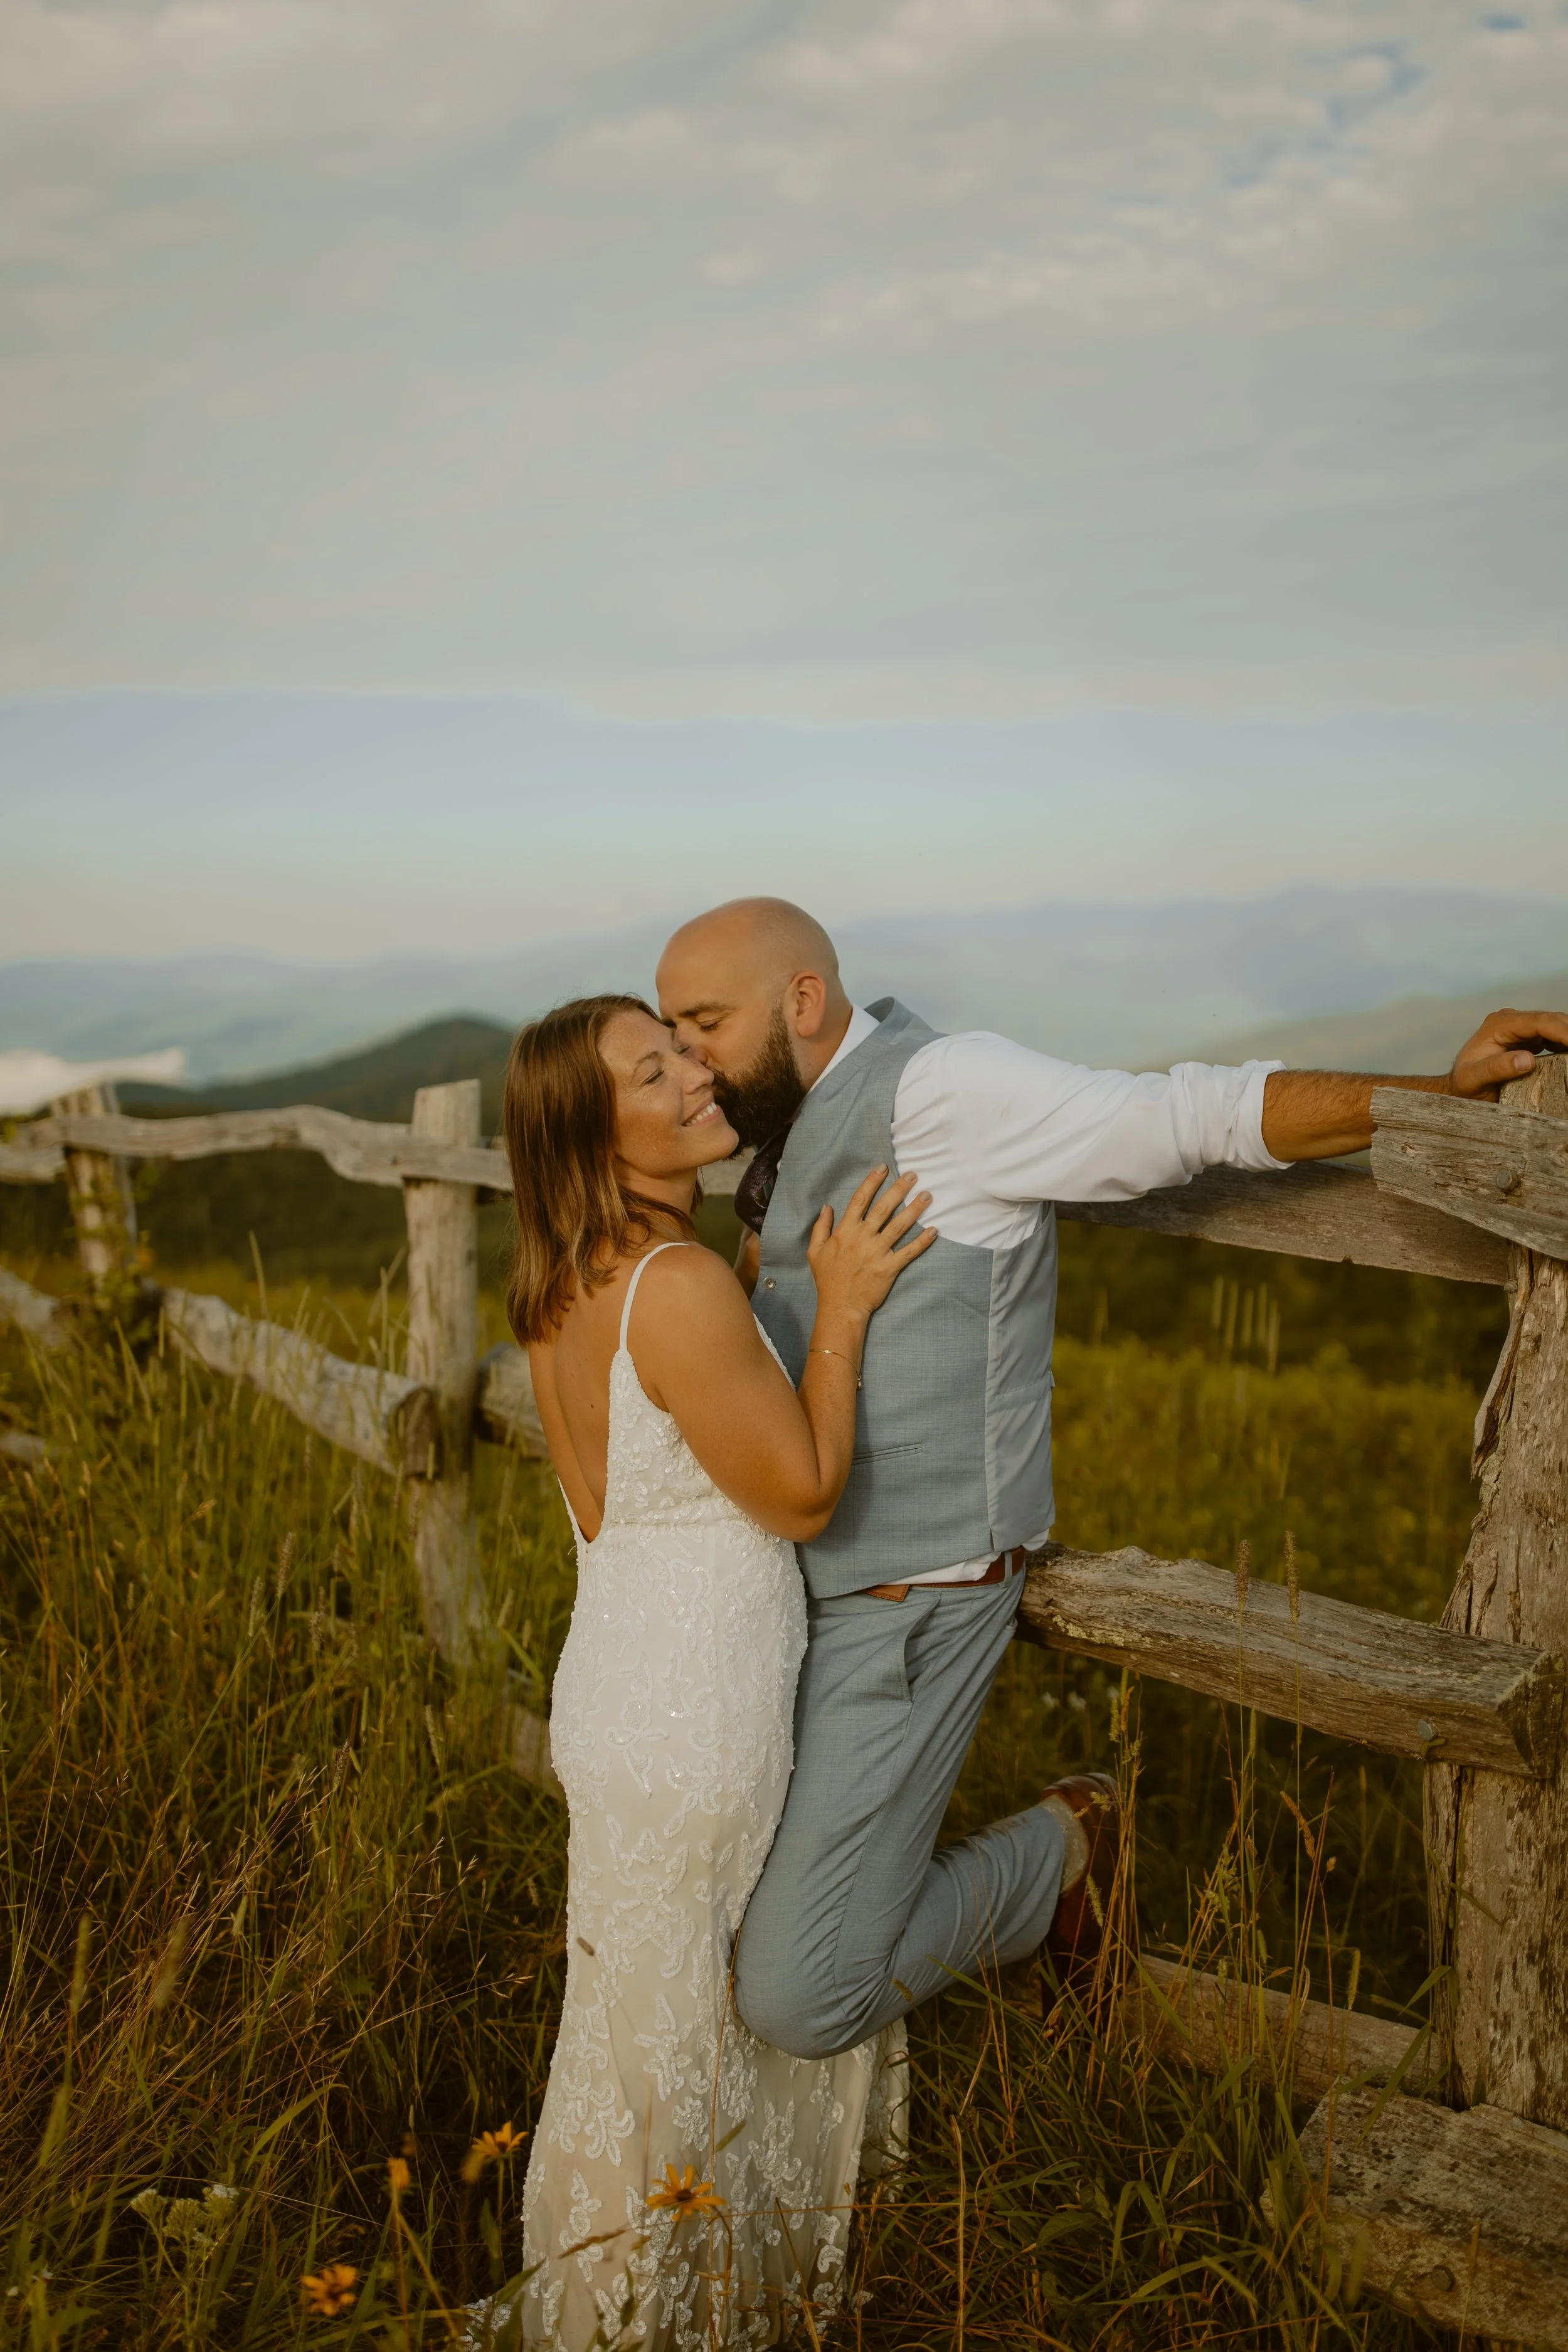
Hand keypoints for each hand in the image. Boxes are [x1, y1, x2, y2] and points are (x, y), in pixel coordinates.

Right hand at [807, 1167, 935, 1325]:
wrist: (840, 1306)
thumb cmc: (827, 1279)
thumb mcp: (815, 1251)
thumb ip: (821, 1227)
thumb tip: (827, 1207)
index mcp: (845, 1231)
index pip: (860, 1200)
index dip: (872, 1182)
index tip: (883, 1168)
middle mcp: (863, 1238)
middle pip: (884, 1207)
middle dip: (899, 1189)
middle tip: (913, 1175)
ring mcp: (877, 1252)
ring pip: (899, 1225)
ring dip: (915, 1209)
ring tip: (927, 1196)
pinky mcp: (889, 1268)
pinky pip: (909, 1252)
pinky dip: (922, 1242)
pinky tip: (934, 1231)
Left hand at [1448, 1008, 1567, 1101]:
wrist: (1459, 1086)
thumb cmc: (1463, 1084)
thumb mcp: (1472, 1079)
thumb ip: (1496, 1069)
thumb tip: (1527, 1060)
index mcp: (1498, 1025)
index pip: (1538, 1022)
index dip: (1562, 1031)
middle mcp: (1511, 1021)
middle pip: (1551, 1020)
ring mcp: (1521, 1028)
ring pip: (1555, 1026)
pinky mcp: (1529, 1038)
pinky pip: (1554, 1036)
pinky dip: (1566, 1043)